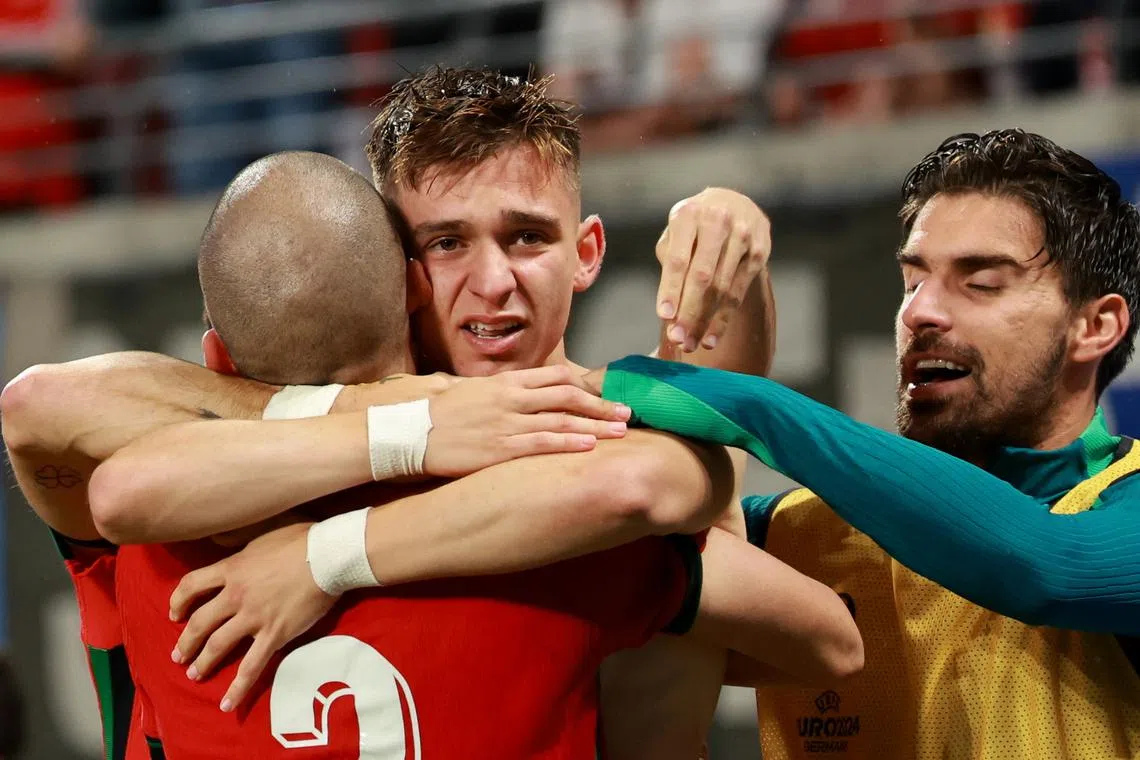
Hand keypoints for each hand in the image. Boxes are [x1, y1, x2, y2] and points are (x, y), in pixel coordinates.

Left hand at [169, 521, 332, 712]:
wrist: (328, 556)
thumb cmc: (301, 540)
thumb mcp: (262, 536)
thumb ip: (242, 549)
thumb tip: (231, 549)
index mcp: (232, 569)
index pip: (192, 586)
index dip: (178, 601)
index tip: (174, 614)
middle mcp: (236, 595)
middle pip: (200, 622)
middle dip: (185, 642)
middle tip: (178, 655)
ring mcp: (254, 617)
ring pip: (218, 645)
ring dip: (202, 663)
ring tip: (194, 674)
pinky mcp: (274, 635)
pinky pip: (251, 666)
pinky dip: (237, 688)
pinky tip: (227, 704)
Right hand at [423, 364, 630, 476]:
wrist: (409, 433)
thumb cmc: (437, 414)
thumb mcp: (471, 391)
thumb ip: (498, 391)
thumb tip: (516, 393)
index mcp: (506, 382)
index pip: (557, 377)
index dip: (587, 387)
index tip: (605, 396)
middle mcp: (511, 398)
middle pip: (568, 397)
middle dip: (601, 405)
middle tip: (626, 413)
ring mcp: (507, 423)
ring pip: (562, 420)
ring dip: (595, 425)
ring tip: (620, 431)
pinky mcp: (500, 448)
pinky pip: (542, 443)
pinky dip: (568, 443)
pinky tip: (589, 445)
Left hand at [655, 188, 771, 351]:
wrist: (735, 203)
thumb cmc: (695, 225)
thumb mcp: (677, 231)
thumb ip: (670, 260)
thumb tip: (669, 310)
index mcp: (689, 215)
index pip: (678, 258)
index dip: (670, 288)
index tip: (663, 316)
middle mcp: (718, 221)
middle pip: (702, 277)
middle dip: (689, 311)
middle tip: (677, 339)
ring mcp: (743, 236)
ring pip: (722, 288)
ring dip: (705, 321)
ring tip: (690, 344)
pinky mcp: (759, 252)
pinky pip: (738, 292)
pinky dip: (723, 319)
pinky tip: (711, 338)